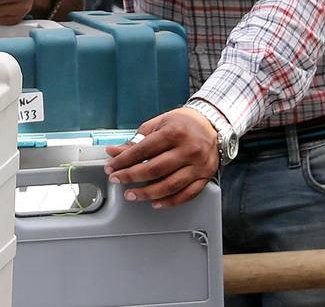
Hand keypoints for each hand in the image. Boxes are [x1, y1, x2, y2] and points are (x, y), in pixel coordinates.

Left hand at [104, 108, 219, 208]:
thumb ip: (137, 139)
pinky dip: (169, 202)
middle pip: (154, 169)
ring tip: (131, 195)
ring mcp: (198, 165)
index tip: (112, 167)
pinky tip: (155, 202)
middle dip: (131, 177)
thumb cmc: (183, 123)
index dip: (123, 160)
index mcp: (174, 132)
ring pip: (169, 186)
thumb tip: (115, 151)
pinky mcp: (205, 177)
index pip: (143, 150)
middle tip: (117, 180)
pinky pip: (186, 195)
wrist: (212, 124)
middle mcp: (188, 149)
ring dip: (147, 193)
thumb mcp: (159, 123)